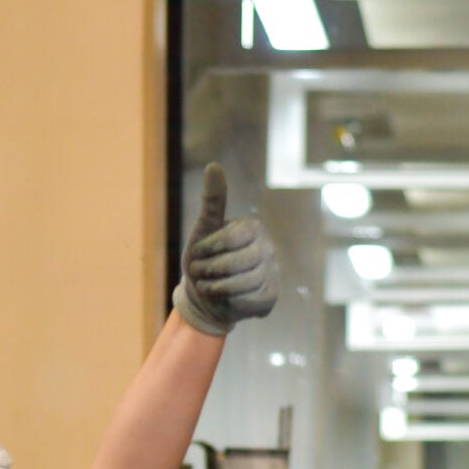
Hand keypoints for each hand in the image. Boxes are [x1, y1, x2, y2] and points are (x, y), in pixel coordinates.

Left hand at [172, 162, 278, 336]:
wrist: (205, 297)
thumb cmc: (204, 259)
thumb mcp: (203, 229)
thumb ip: (212, 201)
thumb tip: (214, 165)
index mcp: (252, 228)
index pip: (229, 238)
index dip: (207, 249)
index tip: (197, 254)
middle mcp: (268, 249)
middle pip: (234, 263)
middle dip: (209, 271)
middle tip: (200, 273)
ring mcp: (272, 274)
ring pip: (240, 285)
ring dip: (215, 289)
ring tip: (208, 286)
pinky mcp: (270, 297)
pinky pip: (248, 302)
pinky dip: (229, 302)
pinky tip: (224, 299)